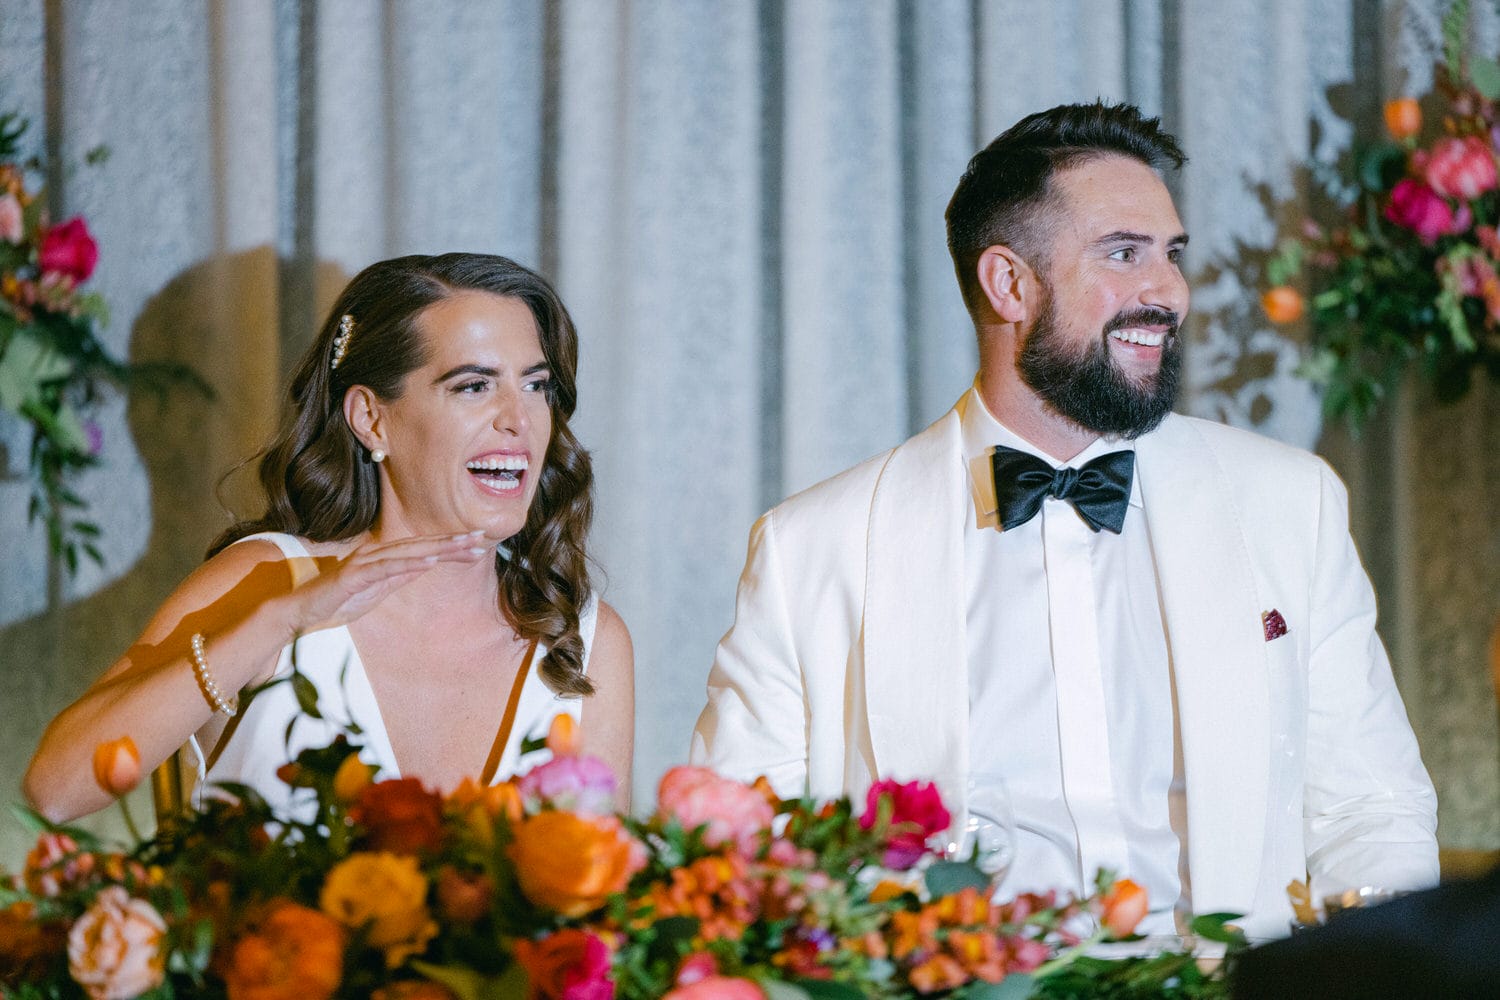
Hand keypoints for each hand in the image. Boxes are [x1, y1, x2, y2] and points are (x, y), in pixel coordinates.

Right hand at [287, 531, 491, 635]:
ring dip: (439, 548)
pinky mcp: (355, 575)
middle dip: (453, 541)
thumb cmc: (336, 602)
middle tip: (483, 536)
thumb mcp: (377, 591)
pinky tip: (431, 561)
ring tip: (466, 546)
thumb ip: (399, 577)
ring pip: (409, 552)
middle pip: (421, 545)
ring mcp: (365, 562)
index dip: (451, 545)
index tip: (478, 543)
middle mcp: (375, 553)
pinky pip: (387, 568)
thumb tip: (425, 564)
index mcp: (382, 557)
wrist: (300, 613)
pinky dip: (410, 563)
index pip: (423, 549)